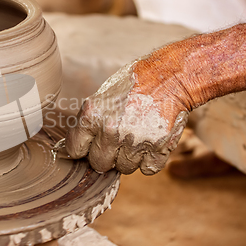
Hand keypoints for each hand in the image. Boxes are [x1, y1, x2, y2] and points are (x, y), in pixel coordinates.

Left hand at [65, 60, 189, 174]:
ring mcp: (134, 140)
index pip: (75, 150)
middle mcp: (110, 130)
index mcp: (91, 114)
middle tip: (118, 139)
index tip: (91, 145)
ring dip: (129, 157)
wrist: (170, 76)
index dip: (84, 149)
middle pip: (99, 164)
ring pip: (124, 168)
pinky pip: (147, 169)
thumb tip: (77, 148)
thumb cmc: (134, 84)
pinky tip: (150, 141)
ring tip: (137, 135)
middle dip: (107, 155)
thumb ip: (90, 122)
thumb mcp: (102, 97)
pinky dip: (150, 159)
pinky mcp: (158, 148)